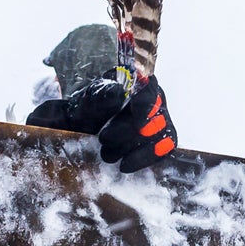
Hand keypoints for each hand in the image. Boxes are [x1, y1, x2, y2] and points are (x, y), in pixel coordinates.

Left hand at [27, 76, 178, 173]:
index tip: (136, 115)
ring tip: (107, 155)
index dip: (145, 101)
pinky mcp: (161, 138)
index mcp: (134, 80)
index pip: (149, 86)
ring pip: (162, 131)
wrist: (80, 128)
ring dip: (135, 147)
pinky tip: (125, 165)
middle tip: (103, 139)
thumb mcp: (81, 103)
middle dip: (128, 129)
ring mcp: (159, 117)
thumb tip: (118, 93)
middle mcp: (152, 96)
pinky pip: (165, 147)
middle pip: (154, 112)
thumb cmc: (82, 111)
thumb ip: (97, 98)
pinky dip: (145, 158)